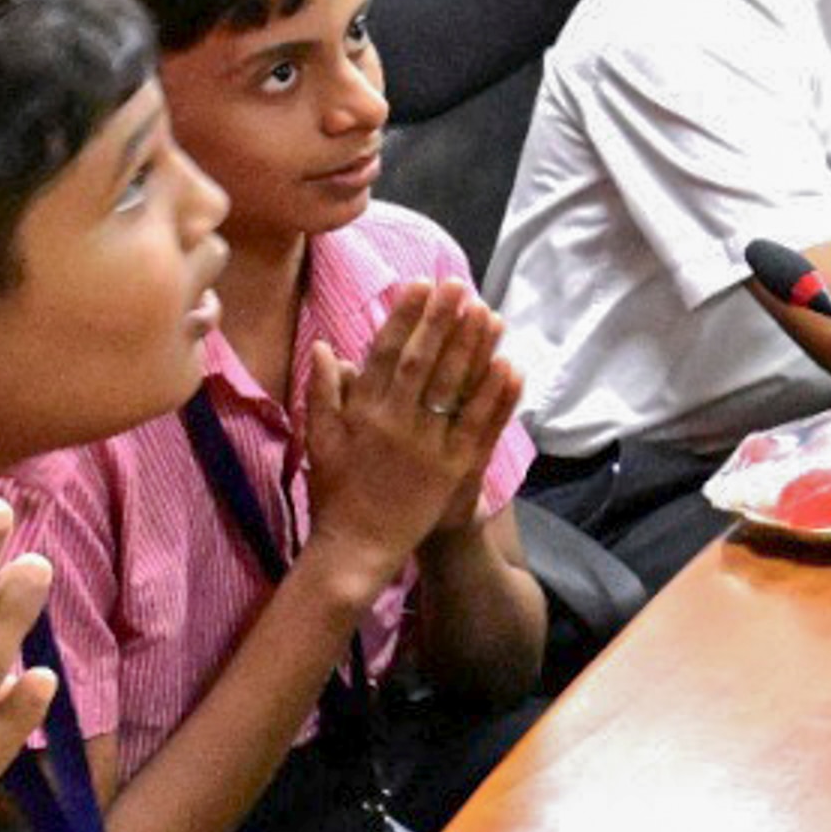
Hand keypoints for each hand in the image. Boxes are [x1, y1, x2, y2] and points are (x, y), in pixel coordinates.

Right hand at [298, 283, 524, 583]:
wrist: (355, 547)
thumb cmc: (335, 492)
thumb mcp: (319, 439)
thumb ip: (323, 391)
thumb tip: (324, 345)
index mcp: (361, 413)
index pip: (385, 354)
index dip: (405, 318)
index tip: (421, 285)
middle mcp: (394, 423)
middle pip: (422, 362)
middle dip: (442, 320)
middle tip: (459, 284)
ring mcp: (426, 446)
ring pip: (453, 387)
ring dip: (473, 347)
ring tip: (488, 312)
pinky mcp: (452, 469)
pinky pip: (479, 425)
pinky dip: (496, 395)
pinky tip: (511, 365)